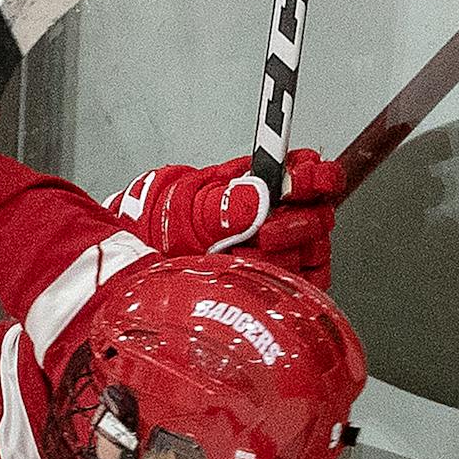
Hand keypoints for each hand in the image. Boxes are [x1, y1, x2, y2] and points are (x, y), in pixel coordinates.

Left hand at [105, 149, 343, 285]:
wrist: (139, 260)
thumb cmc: (163, 226)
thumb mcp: (187, 207)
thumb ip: (224, 202)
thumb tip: (258, 196)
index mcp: (263, 184)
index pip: (310, 174)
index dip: (316, 176)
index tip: (305, 181)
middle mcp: (277, 215)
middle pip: (319, 216)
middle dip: (296, 224)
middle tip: (265, 232)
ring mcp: (279, 249)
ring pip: (312, 251)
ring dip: (281, 254)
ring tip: (242, 255)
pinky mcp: (276, 282)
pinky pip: (301, 284)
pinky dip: (279, 281)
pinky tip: (247, 275)